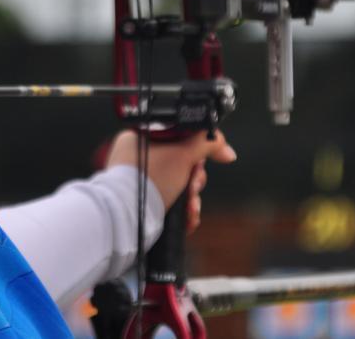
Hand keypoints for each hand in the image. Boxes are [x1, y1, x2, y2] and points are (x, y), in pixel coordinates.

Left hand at [106, 129, 236, 233]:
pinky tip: (187, 217)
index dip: (197, 151)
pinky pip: (170, 201)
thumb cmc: (149, 180)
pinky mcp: (144, 203)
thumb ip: (208, 143)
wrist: (127, 217)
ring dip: (191, 199)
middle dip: (194, 180)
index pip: (180, 137)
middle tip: (192, 187)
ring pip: (179, 185)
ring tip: (190, 208)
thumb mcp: (183, 153)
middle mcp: (138, 158)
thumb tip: (227, 150)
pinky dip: (182, 210)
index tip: (205, 161)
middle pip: (183, 164)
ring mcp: (140, 181)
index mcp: (141, 138)